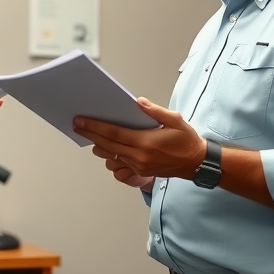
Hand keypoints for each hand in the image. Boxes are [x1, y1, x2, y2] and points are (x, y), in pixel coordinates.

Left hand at [73, 97, 204, 180]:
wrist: (196, 163)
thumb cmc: (186, 141)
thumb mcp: (174, 121)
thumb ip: (155, 111)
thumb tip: (138, 102)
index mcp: (145, 142)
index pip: (113, 133)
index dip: (95, 127)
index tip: (81, 120)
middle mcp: (139, 156)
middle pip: (107, 145)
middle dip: (90, 135)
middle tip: (76, 125)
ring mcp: (138, 165)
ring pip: (111, 155)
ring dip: (98, 146)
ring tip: (88, 135)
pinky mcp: (140, 170)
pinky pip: (119, 162)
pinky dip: (110, 154)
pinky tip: (105, 146)